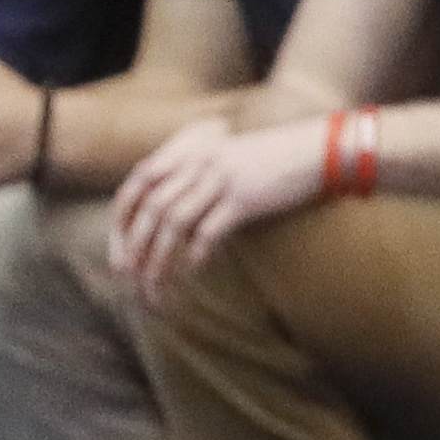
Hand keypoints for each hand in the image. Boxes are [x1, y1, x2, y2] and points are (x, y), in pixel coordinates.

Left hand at [108, 115, 326, 305]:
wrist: (319, 150)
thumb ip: (196, 176)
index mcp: (190, 151)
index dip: (122, 220)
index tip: (120, 251)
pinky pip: (207, 232)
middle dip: (134, 249)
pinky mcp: (244, 198)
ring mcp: (220, 179)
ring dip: (159, 262)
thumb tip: (166, 215)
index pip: (137, 185)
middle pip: (151, 210)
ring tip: (156, 289)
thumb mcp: (227, 159)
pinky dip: (195, 257)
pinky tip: (193, 274)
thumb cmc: (274, 160)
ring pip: (173, 225)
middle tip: (129, 280)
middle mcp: (199, 162)